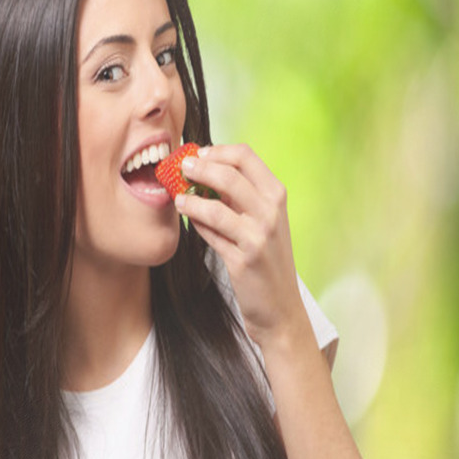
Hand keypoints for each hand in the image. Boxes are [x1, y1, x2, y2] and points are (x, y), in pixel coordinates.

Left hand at [174, 144, 308, 349]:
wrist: (280, 307)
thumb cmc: (267, 260)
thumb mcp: (263, 220)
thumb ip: (239, 196)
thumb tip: (204, 170)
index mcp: (276, 194)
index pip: (245, 155)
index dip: (217, 151)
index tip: (198, 154)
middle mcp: (271, 211)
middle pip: (229, 173)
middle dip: (199, 167)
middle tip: (180, 168)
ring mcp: (259, 235)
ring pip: (216, 204)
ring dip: (190, 198)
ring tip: (177, 197)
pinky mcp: (243, 259)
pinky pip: (210, 233)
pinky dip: (196, 222)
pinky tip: (188, 218)